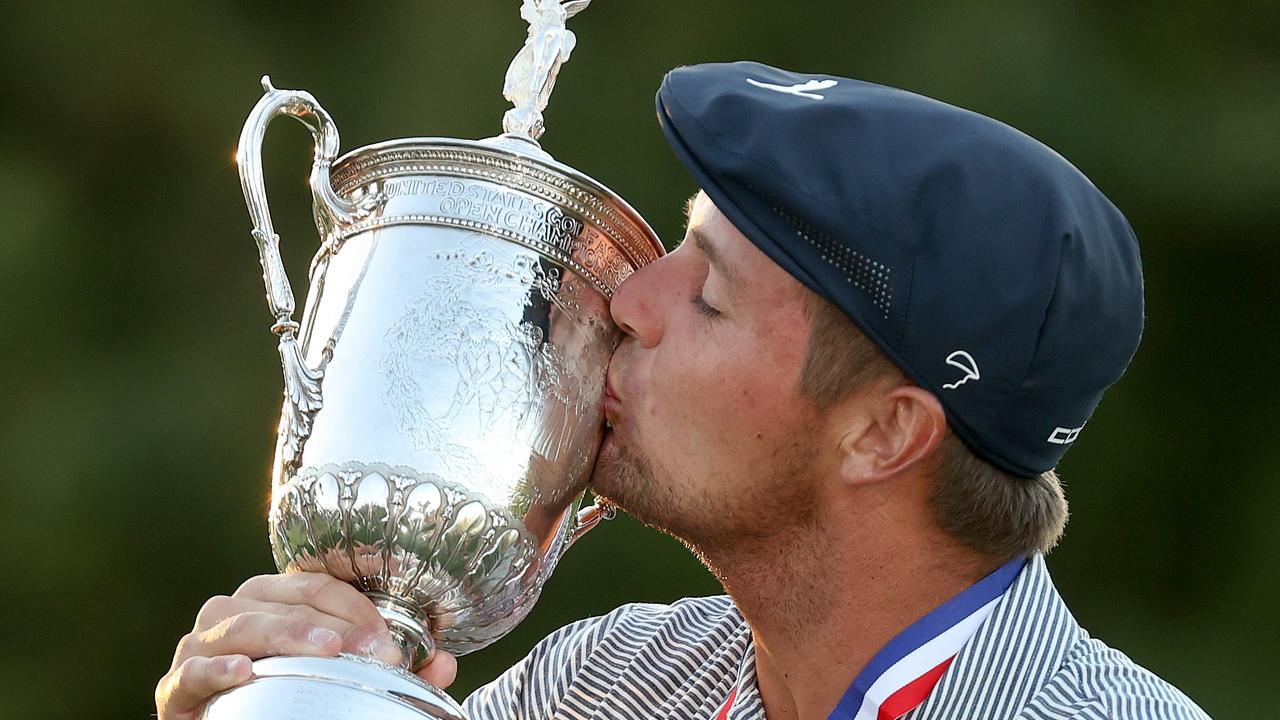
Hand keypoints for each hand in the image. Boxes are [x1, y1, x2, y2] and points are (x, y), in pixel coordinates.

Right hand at [155, 572, 455, 719]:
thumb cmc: (283, 696)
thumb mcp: (341, 679)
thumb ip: (394, 671)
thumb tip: (445, 665)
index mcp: (270, 601)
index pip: (314, 584)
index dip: (354, 606)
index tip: (389, 639)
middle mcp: (231, 613)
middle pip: (278, 599)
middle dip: (330, 622)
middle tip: (370, 649)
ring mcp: (197, 647)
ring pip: (238, 623)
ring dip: (285, 634)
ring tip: (326, 650)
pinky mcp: (175, 688)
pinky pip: (191, 670)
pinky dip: (216, 668)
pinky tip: (244, 673)